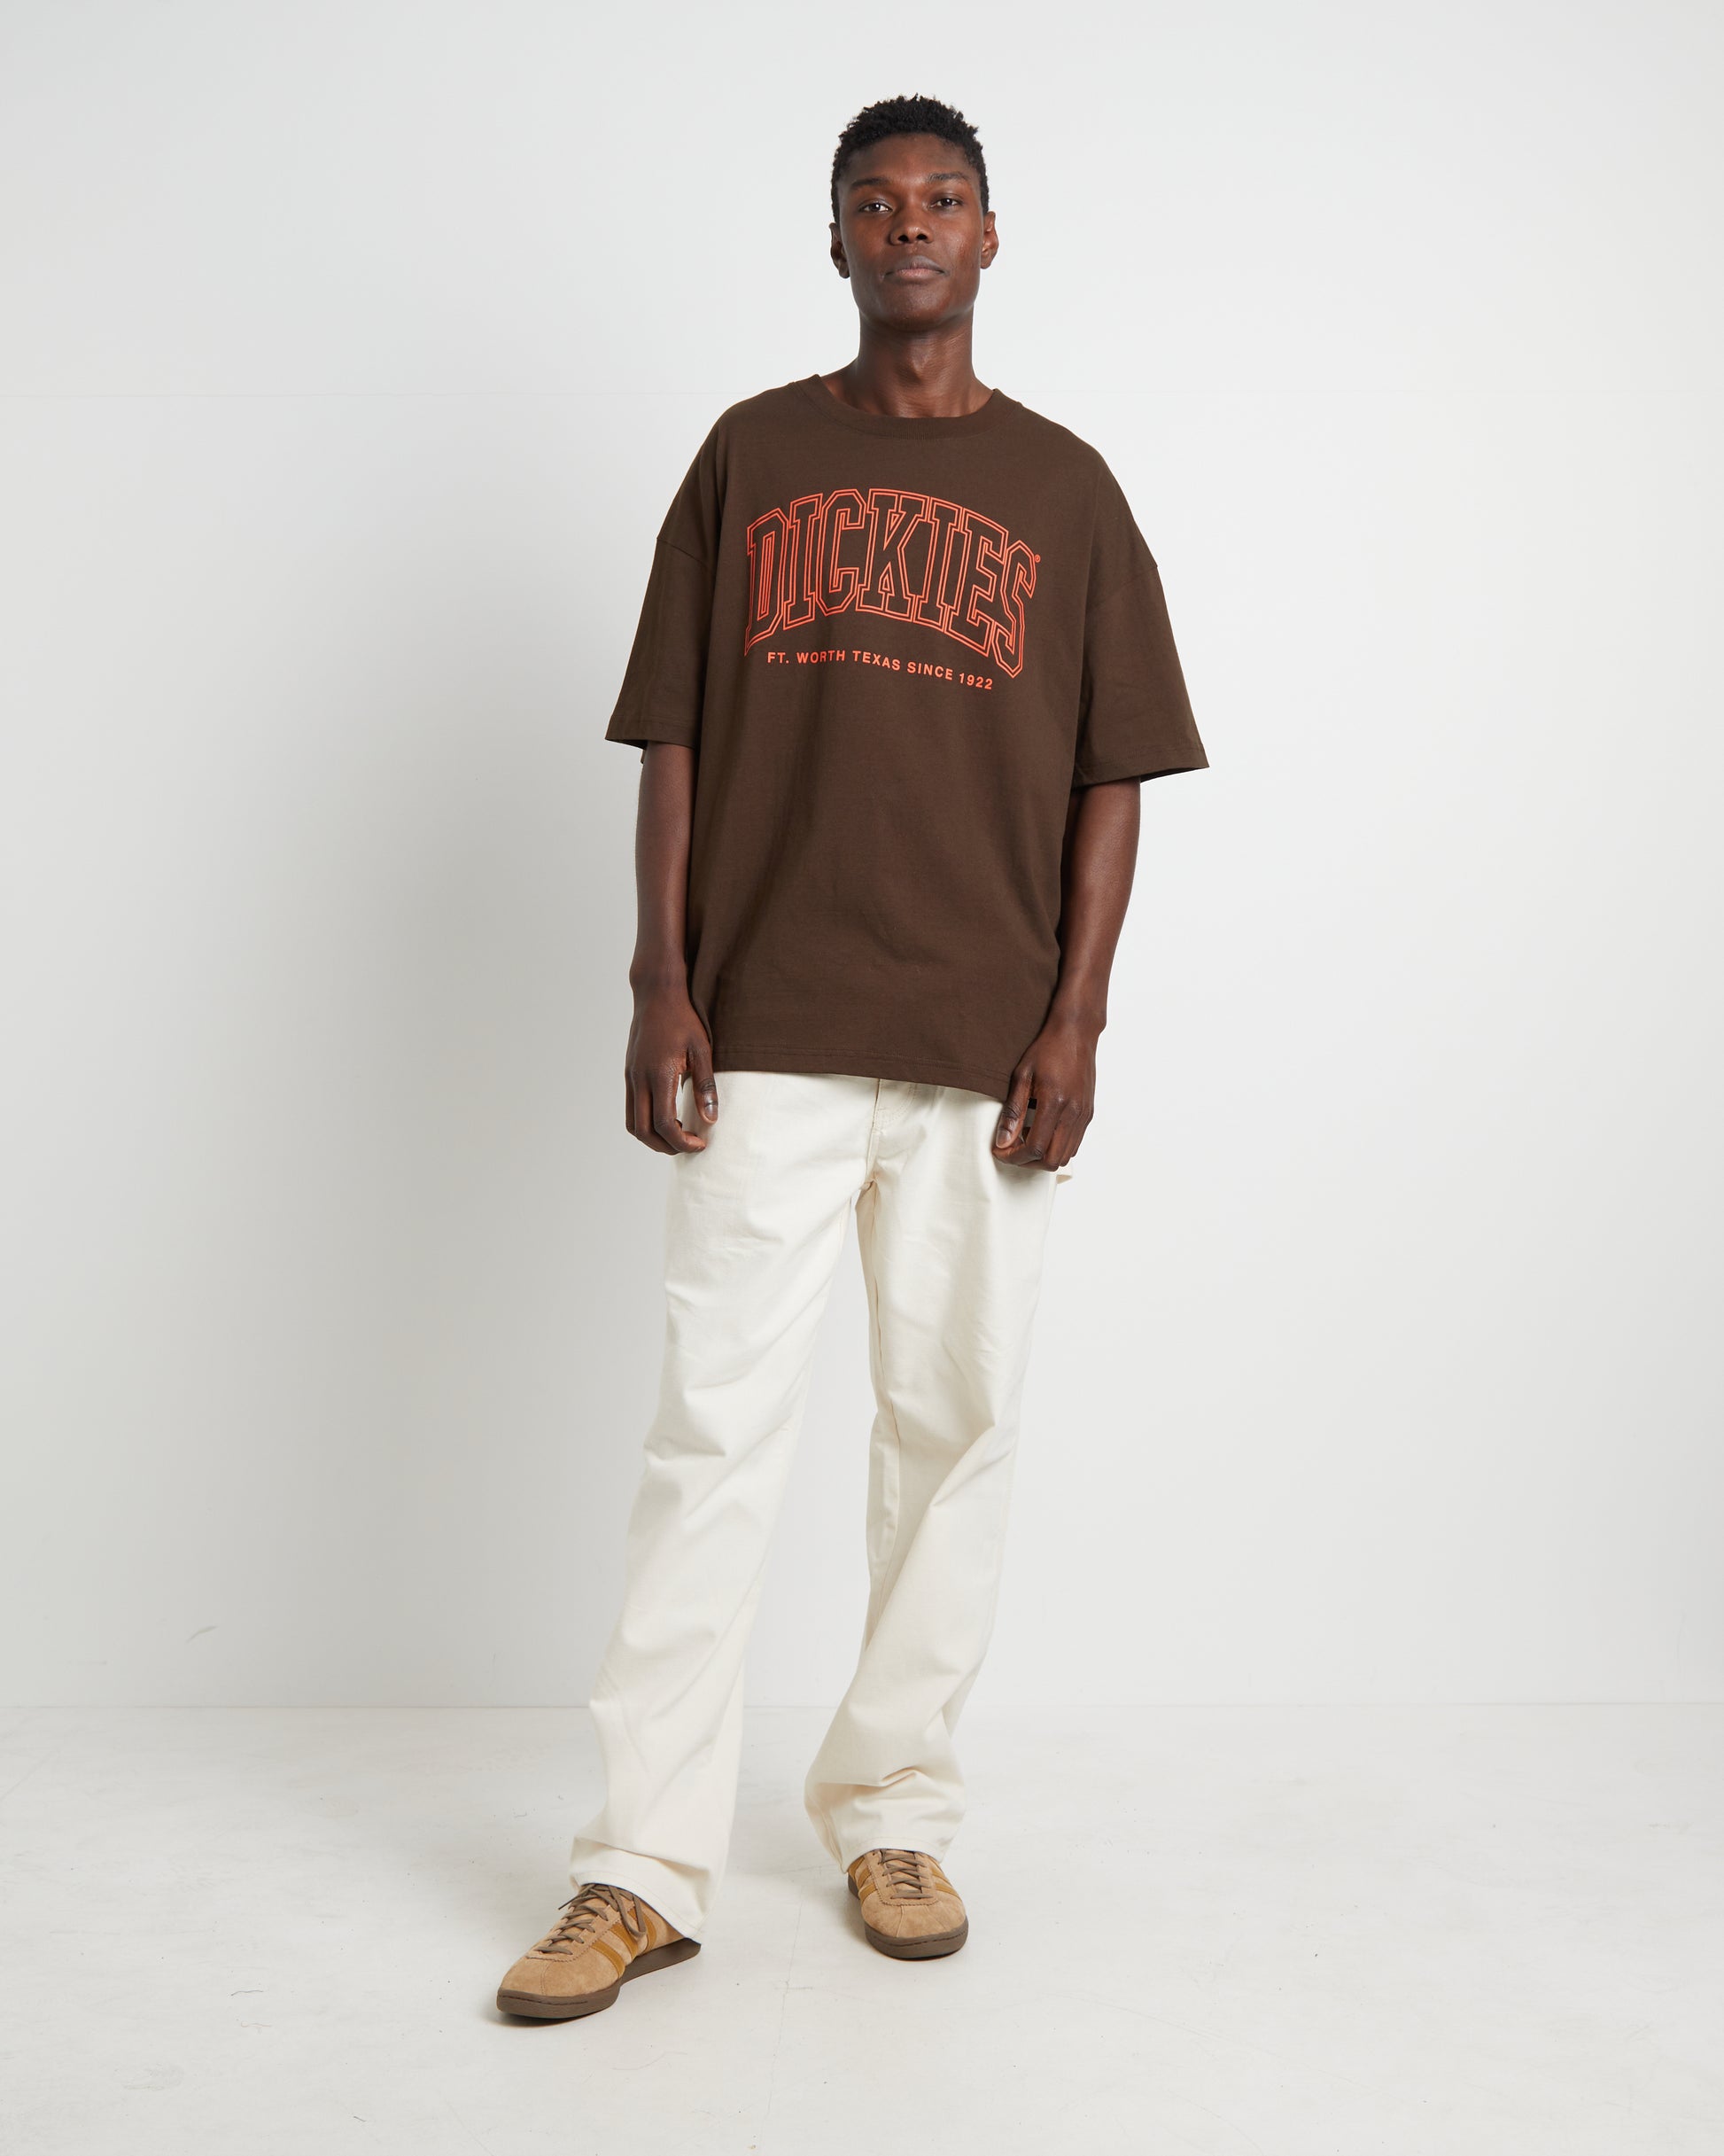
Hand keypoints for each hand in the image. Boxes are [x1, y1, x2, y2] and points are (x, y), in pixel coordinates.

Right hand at [624, 984, 717, 1153]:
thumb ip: (705, 1085)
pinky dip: (646, 1123)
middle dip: (666, 1146)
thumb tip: (711, 1119)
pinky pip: (631, 1109)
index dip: (682, 1142)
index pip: (664, 1124)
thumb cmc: (682, 1018)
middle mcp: (639, 1079)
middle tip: (690, 1145)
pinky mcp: (629, 1074)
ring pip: (633, 1124)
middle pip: (644, 1131)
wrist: (656, 994)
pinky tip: (668, 1117)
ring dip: (653, 1138)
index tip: (700, 1143)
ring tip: (678, 1135)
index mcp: (658, 1075)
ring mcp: (631, 1077)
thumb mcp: (702, 1049)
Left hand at [992, 1017, 1095, 1171]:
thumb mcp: (1022, 1076)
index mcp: (1055, 1103)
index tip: (1000, 1150)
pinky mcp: (1088, 1114)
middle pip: (1051, 1160)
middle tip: (1011, 1149)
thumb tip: (1003, 1140)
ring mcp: (1084, 1115)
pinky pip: (1074, 1144)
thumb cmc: (1047, 1050)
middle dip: (1027, 1162)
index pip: (1035, 1148)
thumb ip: (1013, 1111)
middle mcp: (1073, 1113)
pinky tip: (1041, 1130)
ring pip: (1065, 1156)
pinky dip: (1056, 1146)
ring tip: (1025, 1137)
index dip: (1013, 1156)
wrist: (1076, 1034)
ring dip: (1042, 1155)